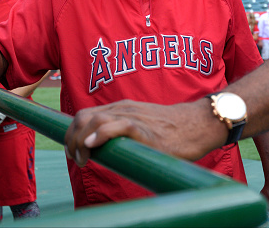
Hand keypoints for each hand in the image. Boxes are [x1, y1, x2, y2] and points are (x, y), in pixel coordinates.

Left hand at [64, 99, 226, 167]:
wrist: (196, 125)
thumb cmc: (171, 131)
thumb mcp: (142, 126)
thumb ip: (124, 133)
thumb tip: (108, 152)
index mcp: (121, 108)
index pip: (85, 115)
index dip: (72, 133)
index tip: (72, 150)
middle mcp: (123, 108)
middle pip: (83, 117)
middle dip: (72, 138)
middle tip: (75, 157)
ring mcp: (133, 116)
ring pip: (95, 121)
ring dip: (81, 142)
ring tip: (84, 159)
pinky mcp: (143, 128)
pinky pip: (117, 126)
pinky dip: (100, 135)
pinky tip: (93, 147)